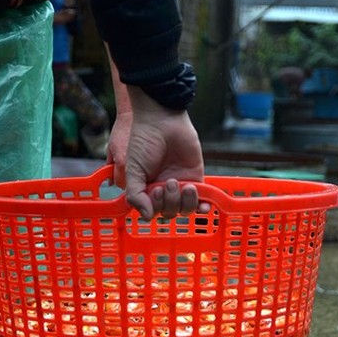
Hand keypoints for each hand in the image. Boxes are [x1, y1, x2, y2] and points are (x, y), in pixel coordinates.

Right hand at [109, 87, 207, 220]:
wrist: (162, 120)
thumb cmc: (143, 142)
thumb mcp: (133, 171)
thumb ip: (135, 195)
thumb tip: (147, 217)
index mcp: (146, 190)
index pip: (153, 212)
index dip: (155, 207)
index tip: (154, 190)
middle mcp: (163, 190)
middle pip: (170, 212)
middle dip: (170, 202)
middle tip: (169, 182)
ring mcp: (180, 185)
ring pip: (185, 210)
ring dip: (185, 203)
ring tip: (184, 185)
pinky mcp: (196, 177)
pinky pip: (201, 200)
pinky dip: (202, 207)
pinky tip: (204, 206)